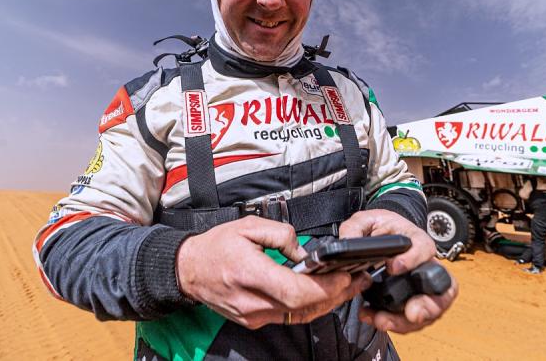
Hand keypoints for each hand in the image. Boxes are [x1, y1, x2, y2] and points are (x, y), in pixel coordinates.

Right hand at [175, 216, 371, 328]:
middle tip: (357, 280)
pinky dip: (309, 307)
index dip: (325, 287)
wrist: (187, 269)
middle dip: (335, 295)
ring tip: (347, 287)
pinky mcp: (254, 320)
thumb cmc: (215, 246)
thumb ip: (280, 234)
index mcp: (251, 274)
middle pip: (304, 308)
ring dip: (326, 303)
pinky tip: (323, 295)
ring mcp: (253, 315)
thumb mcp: (247, 226)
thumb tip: (304, 250)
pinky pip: (288, 317)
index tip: (345, 275)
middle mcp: (253, 302)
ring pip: (299, 316)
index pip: (296, 291)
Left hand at [338, 209, 458, 333]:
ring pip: (428, 311)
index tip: (394, 267)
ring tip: (383, 321)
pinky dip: (394, 323)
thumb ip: (355, 228)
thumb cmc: (380, 228)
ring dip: (406, 321)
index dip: (413, 259)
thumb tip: (347, 241)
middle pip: (442, 290)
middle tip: (412, 313)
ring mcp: (422, 286)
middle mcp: (425, 265)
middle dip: (429, 306)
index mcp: (417, 240)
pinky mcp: (412, 301)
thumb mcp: (366, 220)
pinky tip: (374, 318)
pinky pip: (411, 319)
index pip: (425, 248)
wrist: (381, 238)